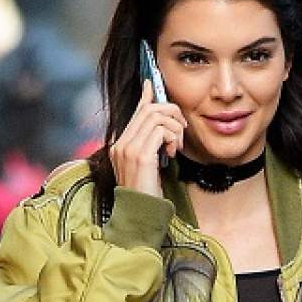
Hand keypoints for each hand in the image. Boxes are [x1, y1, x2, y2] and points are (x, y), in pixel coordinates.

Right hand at [111, 79, 186, 196]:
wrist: (139, 217)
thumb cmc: (146, 196)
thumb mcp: (149, 166)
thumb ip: (152, 145)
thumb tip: (161, 127)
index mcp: (120, 146)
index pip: (135, 112)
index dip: (147, 96)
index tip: (153, 84)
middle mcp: (121, 144)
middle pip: (148, 109)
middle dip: (171, 112)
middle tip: (181, 128)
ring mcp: (128, 149)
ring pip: (156, 116)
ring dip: (174, 127)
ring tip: (177, 145)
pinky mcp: (140, 155)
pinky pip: (161, 130)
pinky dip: (173, 137)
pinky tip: (174, 152)